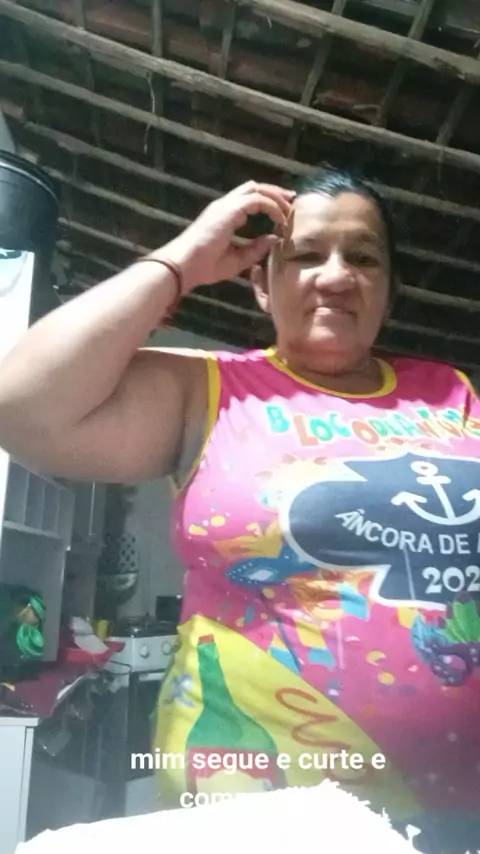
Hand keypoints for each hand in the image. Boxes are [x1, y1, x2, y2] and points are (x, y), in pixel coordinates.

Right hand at [160, 181, 295, 291]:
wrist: (186, 265)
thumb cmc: (205, 266)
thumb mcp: (238, 259)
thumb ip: (256, 248)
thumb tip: (275, 238)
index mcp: (225, 216)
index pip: (249, 199)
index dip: (269, 202)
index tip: (283, 211)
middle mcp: (225, 206)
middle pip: (254, 188)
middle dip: (275, 192)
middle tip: (291, 200)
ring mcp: (226, 205)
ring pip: (256, 189)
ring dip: (275, 196)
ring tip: (288, 208)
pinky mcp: (230, 209)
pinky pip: (257, 200)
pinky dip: (271, 206)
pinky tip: (280, 219)